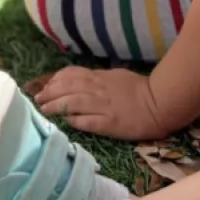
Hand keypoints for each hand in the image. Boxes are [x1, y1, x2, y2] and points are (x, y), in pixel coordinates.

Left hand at [35, 66, 168, 140]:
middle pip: (68, 88)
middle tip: (38, 100)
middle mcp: (98, 90)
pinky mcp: (110, 124)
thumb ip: (97, 78)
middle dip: (50, 93)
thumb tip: (79, 81)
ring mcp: (104, 107)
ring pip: (73, 103)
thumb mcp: (115, 76)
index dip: (55, 80)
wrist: (160, 102)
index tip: (45, 87)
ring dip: (56, 106)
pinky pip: (88, 121)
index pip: (71, 75)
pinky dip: (75, 120)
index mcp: (99, 77)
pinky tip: (66, 121)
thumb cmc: (138, 89)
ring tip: (44, 110)